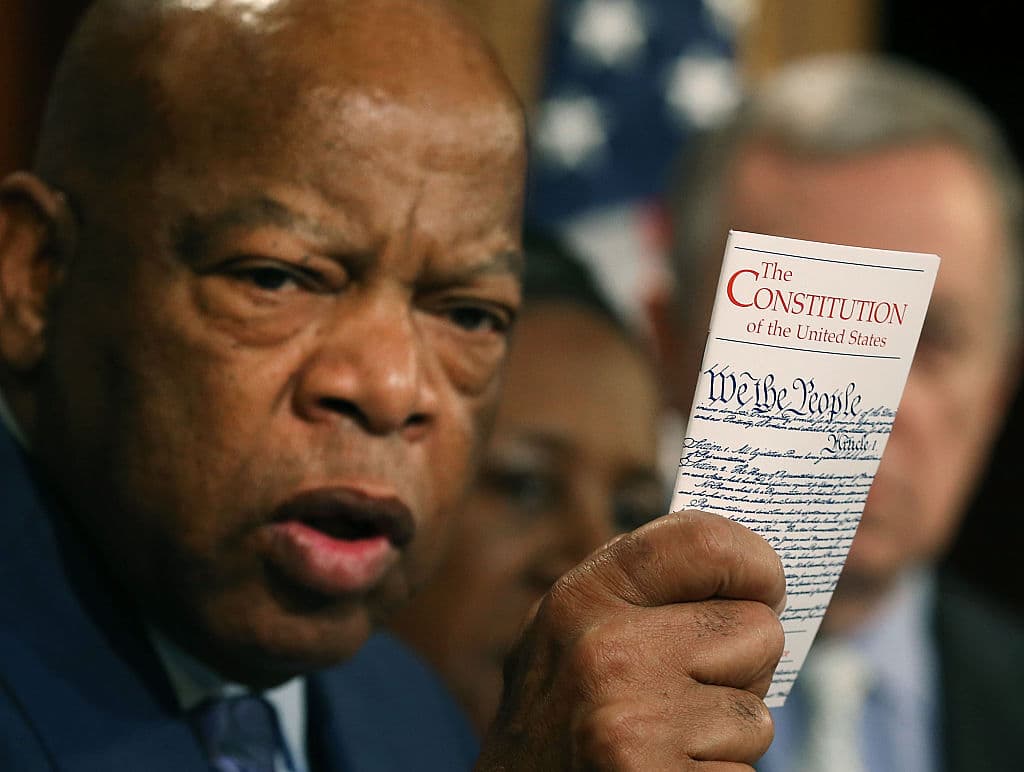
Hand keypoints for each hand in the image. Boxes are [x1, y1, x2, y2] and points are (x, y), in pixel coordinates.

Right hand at [476, 510, 785, 770]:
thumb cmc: (553, 720)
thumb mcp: (567, 632)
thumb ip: (635, 591)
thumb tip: (739, 562)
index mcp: (583, 596)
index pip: (704, 540)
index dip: (755, 562)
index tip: (763, 587)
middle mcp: (605, 651)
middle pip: (757, 628)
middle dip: (741, 667)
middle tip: (687, 693)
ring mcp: (631, 724)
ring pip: (756, 713)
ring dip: (724, 735)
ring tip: (664, 741)